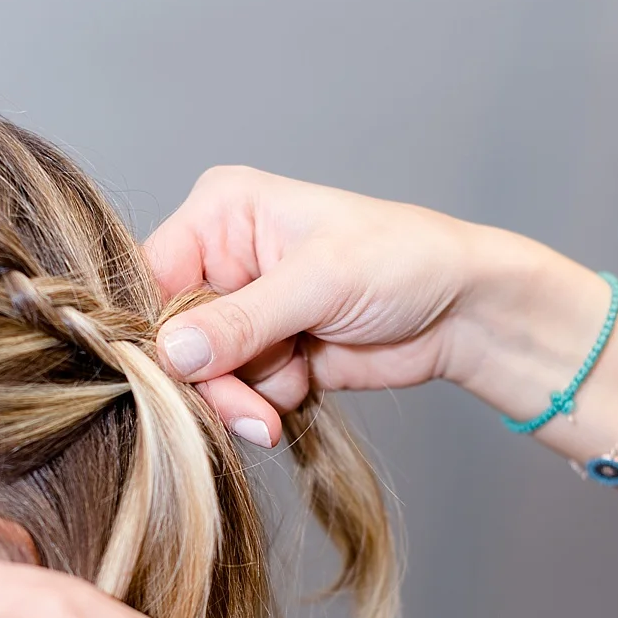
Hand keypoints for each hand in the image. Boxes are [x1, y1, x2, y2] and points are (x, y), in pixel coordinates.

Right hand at [147, 165, 495, 444]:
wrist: (464, 312)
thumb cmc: (405, 261)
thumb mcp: (320, 282)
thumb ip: (242, 320)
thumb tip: (173, 354)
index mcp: (222, 212)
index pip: (154, 277)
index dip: (160, 332)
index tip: (182, 375)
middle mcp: (224, 257)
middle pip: (173, 335)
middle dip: (211, 377)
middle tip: (251, 406)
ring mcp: (244, 310)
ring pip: (203, 373)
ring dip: (243, 394)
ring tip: (294, 384)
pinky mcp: (267, 353)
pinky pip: (237, 393)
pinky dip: (265, 400)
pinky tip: (307, 378)